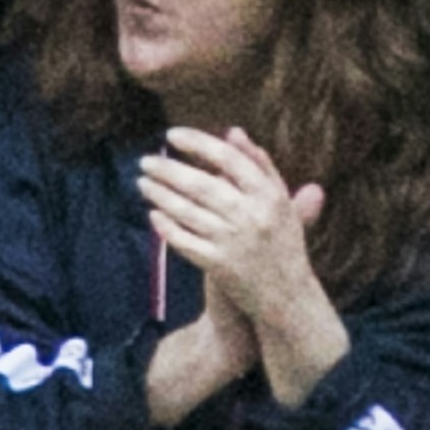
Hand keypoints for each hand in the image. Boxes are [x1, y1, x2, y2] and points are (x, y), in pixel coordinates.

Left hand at [135, 131, 346, 403]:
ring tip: (143, 183)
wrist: (286, 297)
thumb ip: (260, 166)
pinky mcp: (218, 266)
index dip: (198, 143)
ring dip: (160, 195)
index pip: (229, 158)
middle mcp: (252, 216)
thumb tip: (233, 132)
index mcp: (269, 195)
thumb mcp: (281, 202)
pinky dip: (166, 227)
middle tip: (145, 161)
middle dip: (168, 170)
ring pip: (187, 212)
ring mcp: (233, 242)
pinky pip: (184, 241)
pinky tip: (153, 215)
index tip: (172, 135)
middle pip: (201, 184)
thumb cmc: (282, 243)